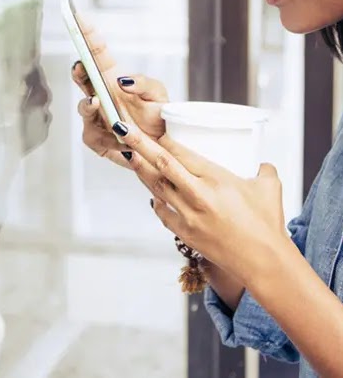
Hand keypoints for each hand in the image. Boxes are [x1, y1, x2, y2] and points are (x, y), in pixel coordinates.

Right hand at [71, 21, 167, 166]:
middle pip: (82, 77)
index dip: (87, 35)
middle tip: (81, 66)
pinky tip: (124, 145)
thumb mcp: (158, 95)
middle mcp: (100, 94)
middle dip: (79, 70)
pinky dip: (109, 141)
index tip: (79, 18)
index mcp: (113, 78)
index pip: (97, 54)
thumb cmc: (158, 118)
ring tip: (99, 105)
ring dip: (89, 107)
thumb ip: (144, 83)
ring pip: (84, 107)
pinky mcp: (95, 138)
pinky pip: (94, 137)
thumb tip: (122, 80)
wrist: (162, 149)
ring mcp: (95, 116)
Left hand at [115, 121, 287, 284]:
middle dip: (139, 144)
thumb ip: (263, 169)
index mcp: (217, 179)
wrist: (264, 263)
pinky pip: (162, 212)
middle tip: (122, 128)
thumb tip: (261, 163)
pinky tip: (152, 193)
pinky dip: (155, 201)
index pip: (182, 153)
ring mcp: (188, 215)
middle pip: (162, 164)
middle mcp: (198, 195)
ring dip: (141, 169)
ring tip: (128, 154)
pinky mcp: (185, 234)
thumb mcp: (269, 187)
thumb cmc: (268, 224)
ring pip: (156, 186)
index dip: (165, 140)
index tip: (156, 130)